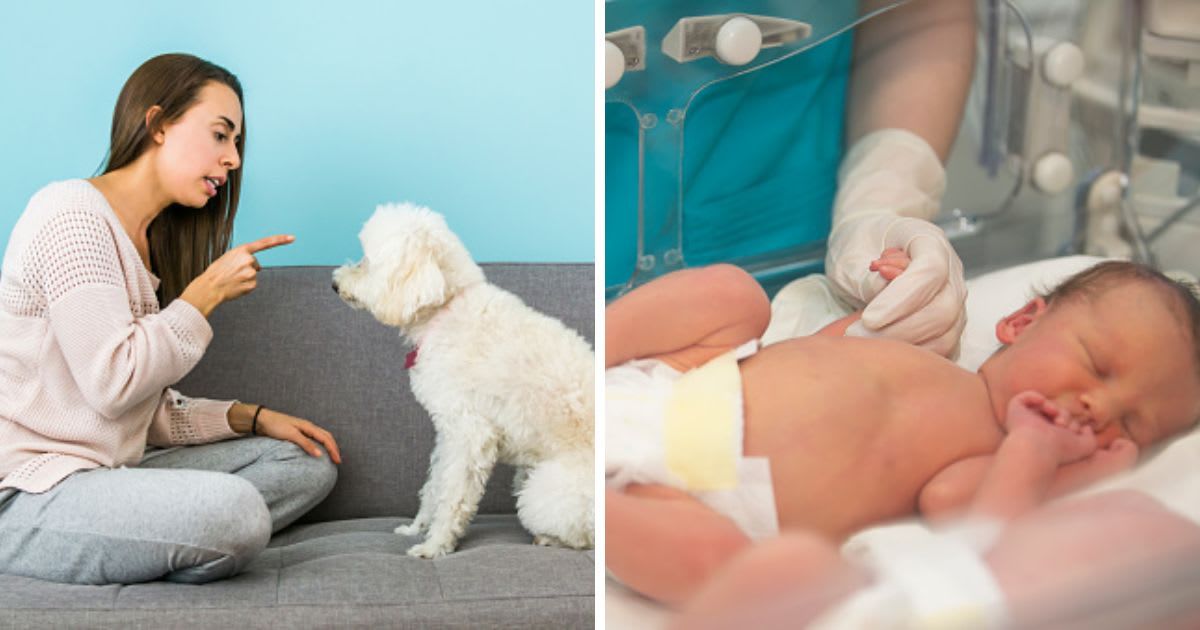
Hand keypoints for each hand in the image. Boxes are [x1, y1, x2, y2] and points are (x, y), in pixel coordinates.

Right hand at [180, 235, 294, 315]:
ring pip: (253, 275)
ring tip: (232, 279)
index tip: (292, 238)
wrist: (209, 287)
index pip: (264, 243)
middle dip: (247, 268)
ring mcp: (251, 272)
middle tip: (232, 272)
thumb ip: (242, 257)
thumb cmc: (216, 272)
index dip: (279, 240)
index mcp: (241, 250)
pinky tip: (235, 286)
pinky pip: (252, 285)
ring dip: (245, 278)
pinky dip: (245, 286)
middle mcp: (248, 260)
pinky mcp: (252, 284)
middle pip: (255, 264)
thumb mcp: (228, 258)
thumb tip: (256, 267)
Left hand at [254, 407, 341, 463]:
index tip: (337, 461)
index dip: (333, 450)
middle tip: (337, 460)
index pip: (326, 439)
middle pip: (327, 437)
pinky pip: (315, 438)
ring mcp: (304, 429)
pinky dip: (321, 444)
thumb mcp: (291, 435)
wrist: (262, 420)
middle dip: (334, 448)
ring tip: (331, 455)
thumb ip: (306, 444)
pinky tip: (318, 450)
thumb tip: (319, 454)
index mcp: (309, 427)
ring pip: (322, 436)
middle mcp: (309, 427)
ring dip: (329, 445)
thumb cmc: (276, 426)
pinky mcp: (298, 432)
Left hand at [827, 214, 966, 356]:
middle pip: (944, 309)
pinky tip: (881, 351)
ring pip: (946, 336)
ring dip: (904, 347)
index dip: (902, 299)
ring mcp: (954, 300)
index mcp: (929, 241)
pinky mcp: (949, 326)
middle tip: (857, 335)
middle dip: (899, 330)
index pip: (930, 271)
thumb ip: (864, 275)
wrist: (867, 246)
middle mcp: (951, 271)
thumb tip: (880, 294)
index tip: (869, 318)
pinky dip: (911, 357)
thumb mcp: (849, 254)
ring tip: (865, 344)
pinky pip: (941, 351)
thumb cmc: (859, 246)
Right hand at [1005, 391, 1096, 464]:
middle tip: (1062, 425)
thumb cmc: (1061, 450)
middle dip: (1065, 415)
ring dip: (1053, 407)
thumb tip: (1087, 427)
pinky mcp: (1014, 411)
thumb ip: (1091, 438)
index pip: (1063, 423)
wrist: (1038, 448)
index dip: (1072, 423)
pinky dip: (1034, 396)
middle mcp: (1035, 430)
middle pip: (1055, 412)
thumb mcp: (1085, 447)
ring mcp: (1023, 420)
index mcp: (1049, 439)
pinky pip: (1024, 397)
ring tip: (1055, 416)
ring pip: (1042, 405)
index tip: (1072, 431)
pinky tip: (1042, 403)